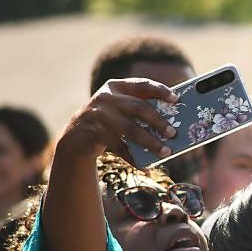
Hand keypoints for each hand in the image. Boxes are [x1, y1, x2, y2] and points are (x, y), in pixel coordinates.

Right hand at [58, 78, 178, 161]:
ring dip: (151, 142)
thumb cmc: (108, 120)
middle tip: (173, 133)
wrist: (76, 136)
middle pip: (138, 108)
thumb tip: (172, 122)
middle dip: (158, 121)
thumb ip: (139, 108)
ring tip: (166, 152)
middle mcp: (106, 98)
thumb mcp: (119, 108)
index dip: (159, 90)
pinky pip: (119, 147)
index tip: (176, 98)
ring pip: (131, 130)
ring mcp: (98, 115)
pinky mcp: (94, 133)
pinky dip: (134, 158)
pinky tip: (145, 166)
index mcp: (116, 86)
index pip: (141, 84)